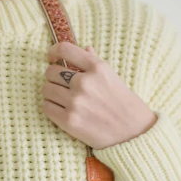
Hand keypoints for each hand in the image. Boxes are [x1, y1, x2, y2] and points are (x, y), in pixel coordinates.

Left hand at [42, 42, 157, 149]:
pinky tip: (61, 109)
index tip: (52, 58)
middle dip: (53, 77)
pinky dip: (51, 107)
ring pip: (46, 89)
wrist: (133, 132)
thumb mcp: (112, 76)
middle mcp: (84, 82)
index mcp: (97, 68)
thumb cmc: (123, 103)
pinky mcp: (69, 120)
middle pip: (50, 72)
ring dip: (51, 93)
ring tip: (61, 98)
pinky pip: (46, 107)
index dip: (53, 51)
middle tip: (60, 84)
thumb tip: (85, 47)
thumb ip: (95, 62)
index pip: (65, 49)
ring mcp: (76, 102)